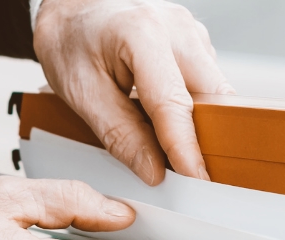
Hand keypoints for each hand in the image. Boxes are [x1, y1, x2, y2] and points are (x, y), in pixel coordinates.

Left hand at [34, 0, 234, 184]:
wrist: (71, 10)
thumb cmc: (70, 43)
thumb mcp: (82, 93)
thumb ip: (120, 134)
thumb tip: (154, 171)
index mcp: (142, 34)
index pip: (174, 102)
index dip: (186, 147)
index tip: (196, 178)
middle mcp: (176, 27)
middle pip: (211, 95)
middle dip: (204, 136)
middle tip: (187, 173)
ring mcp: (189, 30)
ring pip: (214, 90)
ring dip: (198, 121)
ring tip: (167, 142)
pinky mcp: (194, 39)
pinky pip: (206, 81)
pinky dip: (192, 105)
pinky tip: (165, 115)